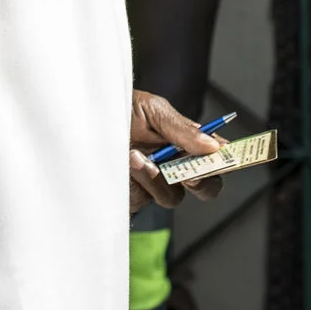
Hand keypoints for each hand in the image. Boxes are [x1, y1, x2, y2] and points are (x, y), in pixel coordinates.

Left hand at [128, 90, 222, 211]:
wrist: (82, 118)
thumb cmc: (120, 109)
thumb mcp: (153, 110)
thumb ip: (182, 129)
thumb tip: (213, 146)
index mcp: (187, 144)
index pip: (218, 159)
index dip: (228, 161)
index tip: (224, 158)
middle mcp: (175, 166)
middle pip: (206, 188)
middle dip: (203, 183)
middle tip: (191, 175)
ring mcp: (154, 184)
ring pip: (172, 197)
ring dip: (158, 179)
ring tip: (136, 155)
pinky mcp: (132, 196)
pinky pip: (143, 200)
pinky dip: (136, 182)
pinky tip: (125, 163)